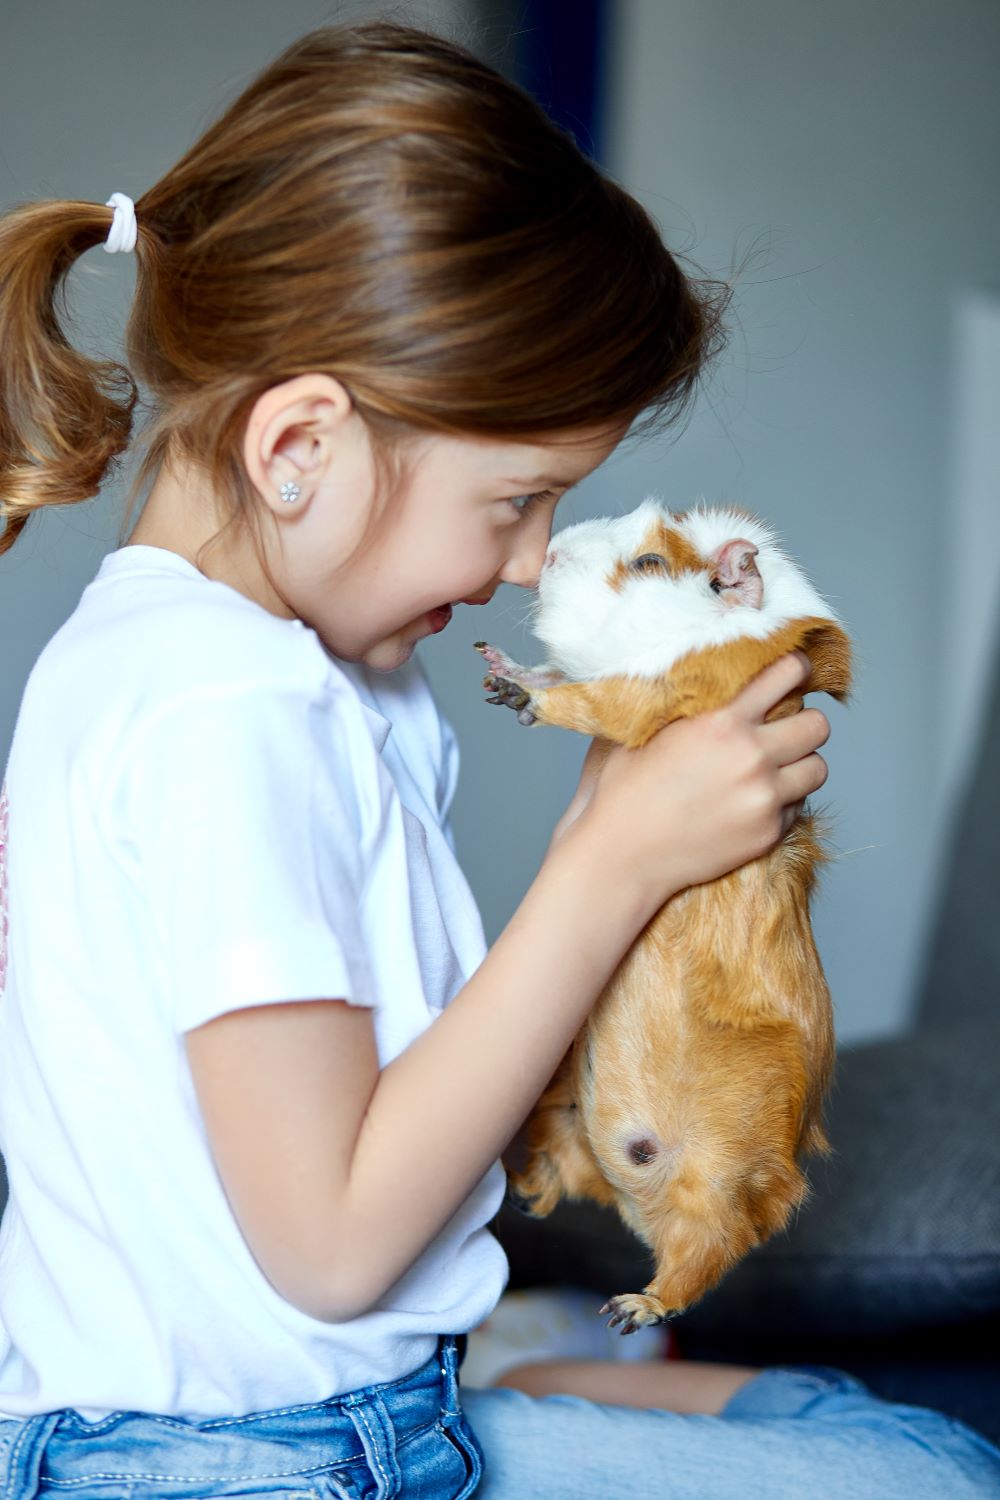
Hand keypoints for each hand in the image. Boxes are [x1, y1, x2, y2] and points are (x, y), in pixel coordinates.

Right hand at [555, 653, 829, 906]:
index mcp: (722, 722)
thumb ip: (684, 703)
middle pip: (818, 725)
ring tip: (778, 767)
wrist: (623, 855)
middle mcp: (752, 757)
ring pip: (818, 768)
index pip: (787, 675)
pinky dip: (785, 802)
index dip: (797, 668)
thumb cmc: (625, 791)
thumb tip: (704, 675)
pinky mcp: (768, 833)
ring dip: (801, 764)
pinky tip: (754, 801)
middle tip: (787, 728)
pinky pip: (799, 807)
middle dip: (805, 723)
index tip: (796, 671)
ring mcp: (764, 798)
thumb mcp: (647, 730)